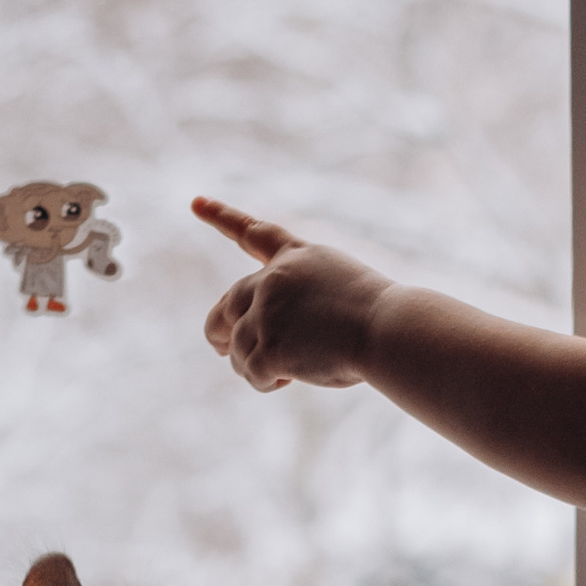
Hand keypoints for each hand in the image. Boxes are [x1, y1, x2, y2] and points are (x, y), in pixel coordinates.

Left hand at [197, 198, 389, 388]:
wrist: (389, 330)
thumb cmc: (380, 318)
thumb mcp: (338, 287)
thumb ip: (298, 299)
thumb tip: (267, 340)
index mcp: (296, 258)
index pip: (254, 233)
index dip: (223, 217)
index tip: (196, 202)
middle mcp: (274, 280)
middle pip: (226, 305)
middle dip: (220, 331)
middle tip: (220, 348)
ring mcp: (267, 313)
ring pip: (237, 348)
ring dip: (254, 365)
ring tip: (286, 372)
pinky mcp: (268, 347)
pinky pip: (252, 373)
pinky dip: (266, 382)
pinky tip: (287, 379)